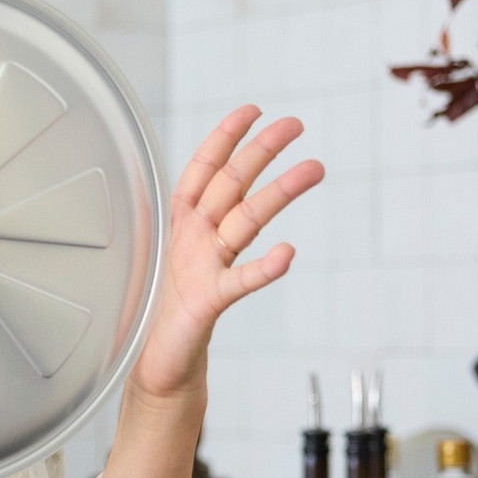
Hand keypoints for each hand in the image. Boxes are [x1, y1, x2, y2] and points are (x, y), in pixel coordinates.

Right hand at [91, 106, 322, 477]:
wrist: (163, 368)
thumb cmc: (178, 311)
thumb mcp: (195, 261)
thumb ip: (212, 226)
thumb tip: (235, 190)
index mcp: (182, 228)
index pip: (203, 172)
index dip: (224, 139)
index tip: (252, 109)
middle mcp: (190, 241)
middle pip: (227, 186)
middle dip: (258, 152)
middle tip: (294, 123)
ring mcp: (197, 269)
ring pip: (242, 221)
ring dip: (278, 192)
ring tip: (314, 168)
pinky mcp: (205, 304)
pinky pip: (239, 283)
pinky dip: (262, 269)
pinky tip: (289, 254)